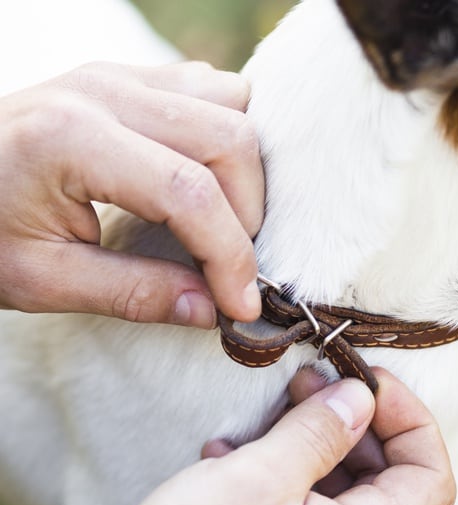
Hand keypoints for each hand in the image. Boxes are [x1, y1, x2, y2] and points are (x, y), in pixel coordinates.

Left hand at [0, 61, 263, 325]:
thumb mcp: (43, 280)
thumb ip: (133, 294)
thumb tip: (211, 310)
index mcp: (72, 138)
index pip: (189, 194)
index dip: (230, 256)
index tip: (241, 306)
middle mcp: (104, 91)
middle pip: (229, 139)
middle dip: (248, 214)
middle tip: (228, 266)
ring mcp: (119, 75)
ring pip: (233, 106)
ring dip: (244, 173)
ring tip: (223, 222)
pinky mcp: (130, 77)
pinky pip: (212, 91)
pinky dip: (227, 140)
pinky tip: (209, 180)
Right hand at [66, 369, 454, 504]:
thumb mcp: (257, 479)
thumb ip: (319, 433)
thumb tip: (361, 398)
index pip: (429, 475)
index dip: (409, 418)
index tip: (368, 382)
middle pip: (385, 482)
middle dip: (353, 423)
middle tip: (307, 385)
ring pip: (343, 496)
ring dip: (314, 447)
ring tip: (268, 420)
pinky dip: (288, 479)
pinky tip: (238, 459)